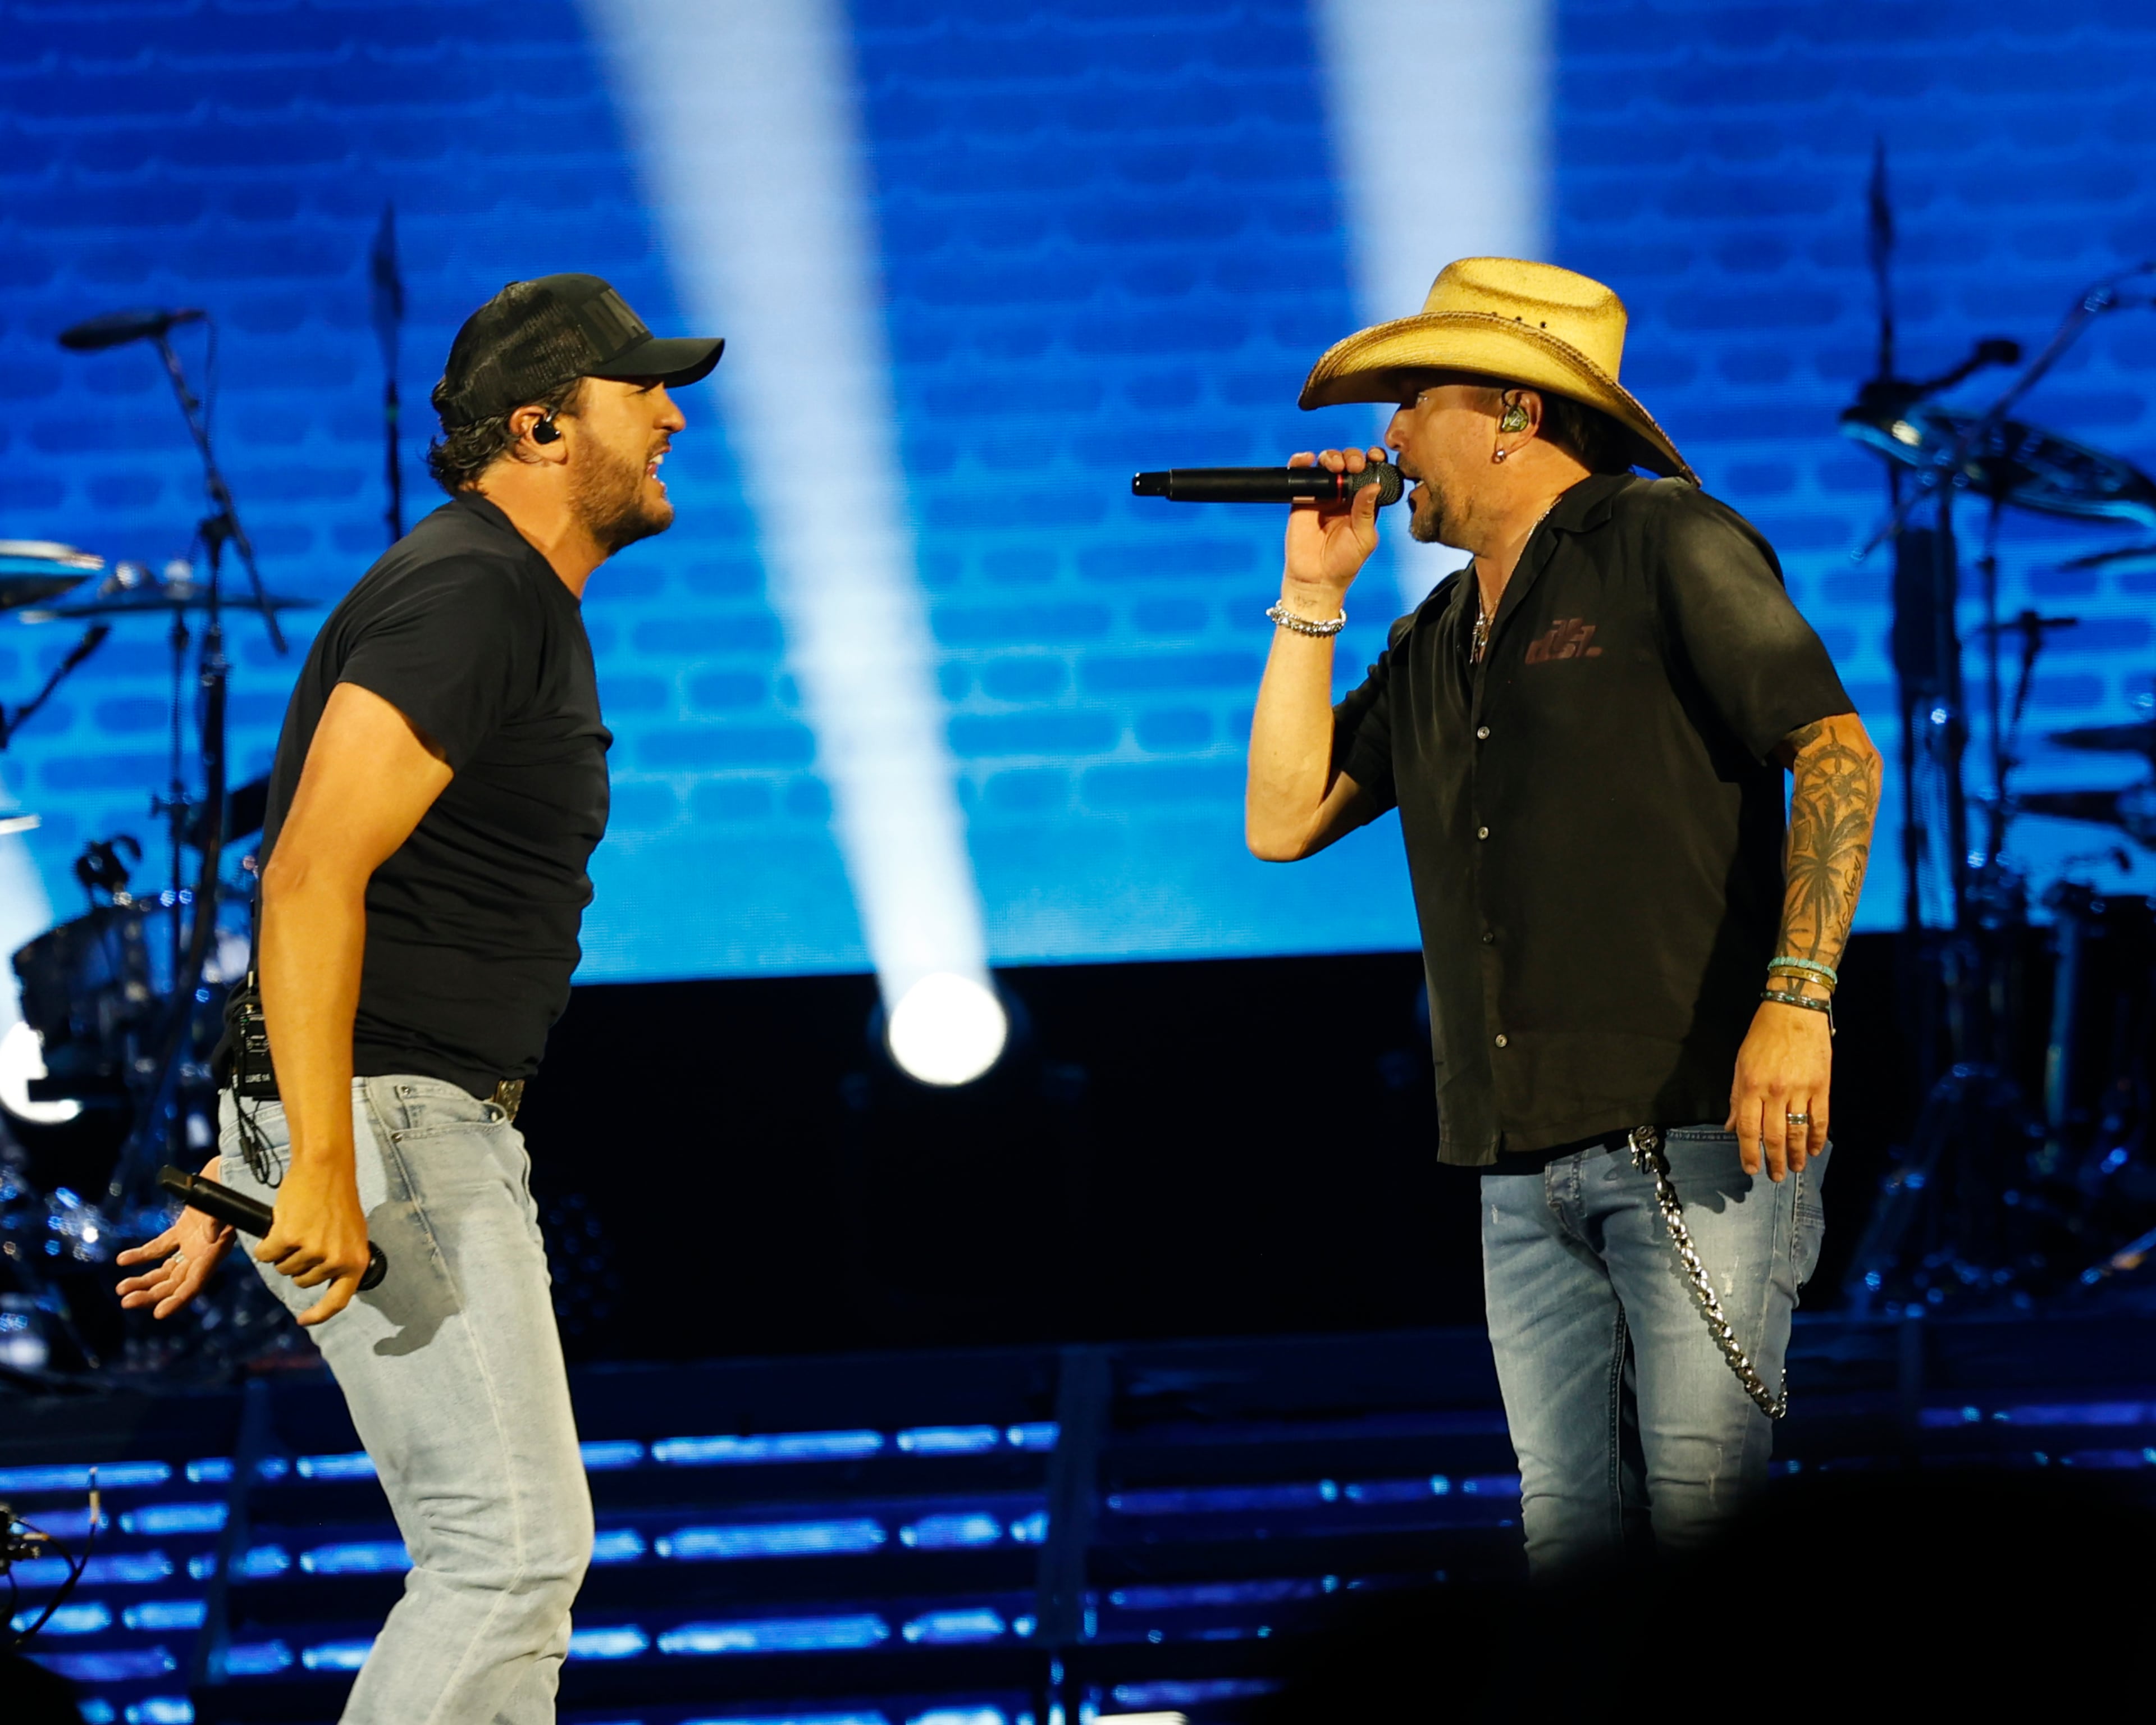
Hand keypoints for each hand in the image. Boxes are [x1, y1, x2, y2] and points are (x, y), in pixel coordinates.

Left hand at [115, 1156, 237, 1318]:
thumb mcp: (226, 1201)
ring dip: (145, 1281)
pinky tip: (122, 1261)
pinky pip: (160, 1247)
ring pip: (166, 1270)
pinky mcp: (184, 1228)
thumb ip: (217, 1220)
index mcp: (215, 1250)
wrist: (234, 1167)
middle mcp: (204, 1251)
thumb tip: (208, 1237)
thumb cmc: (231, 1185)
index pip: (195, 1283)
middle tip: (125, 1301)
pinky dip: (141, 1256)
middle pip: (175, 1282)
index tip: (157, 1313)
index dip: (178, 1300)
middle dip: (151, 1294)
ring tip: (121, 1289)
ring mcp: (193, 1241)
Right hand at [254, 1153, 370, 1326]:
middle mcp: (336, 1260)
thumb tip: (327, 1279)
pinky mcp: (289, 1238)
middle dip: (297, 1263)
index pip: (338, 1301)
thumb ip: (343, 1258)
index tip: (304, 1321)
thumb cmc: (337, 1198)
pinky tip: (277, 1226)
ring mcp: (312, 1250)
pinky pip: (265, 1255)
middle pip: (301, 1281)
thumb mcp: (351, 1233)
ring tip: (298, 1225)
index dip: (319, 1315)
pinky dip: (265, 1244)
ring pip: (283, 1268)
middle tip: (306, 1235)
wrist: (326, 1169)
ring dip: (283, 1251)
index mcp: (356, 1261)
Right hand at [1282, 446, 1386, 604]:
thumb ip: (1366, 510)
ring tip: (1334, 466)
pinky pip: (1300, 474)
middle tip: (1353, 466)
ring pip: (1326, 463)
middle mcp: (1343, 495)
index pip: (1369, 473)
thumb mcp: (1363, 537)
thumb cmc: (1344, 562)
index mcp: (1362, 502)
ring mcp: (1321, 495)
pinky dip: (1300, 461)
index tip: (1375, 457)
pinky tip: (1307, 460)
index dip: (1373, 459)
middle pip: (1347, 462)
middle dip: (1351, 457)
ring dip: (1331, 457)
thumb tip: (1374, 485)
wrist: (1316, 579)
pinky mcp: (1301, 499)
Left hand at [1724, 1000, 1831, 1181]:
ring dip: (1797, 1154)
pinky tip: (1816, 1150)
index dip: (1749, 1152)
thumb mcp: (1741, 1064)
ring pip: (1798, 1131)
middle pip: (1774, 1135)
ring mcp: (1800, 1090)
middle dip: (1775, 1160)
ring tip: (1796, 1168)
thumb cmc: (1762, 1035)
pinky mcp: (1822, 1086)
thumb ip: (1737, 1098)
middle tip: (1776, 1176)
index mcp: (1751, 1086)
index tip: (1751, 1169)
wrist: (1794, 1011)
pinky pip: (1820, 1118)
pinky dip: (1819, 1137)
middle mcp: (1775, 1092)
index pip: (1749, 1129)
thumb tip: (1732, 1127)